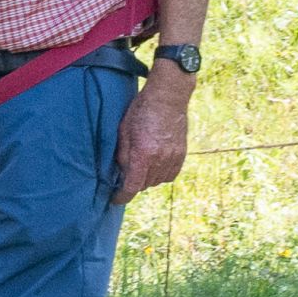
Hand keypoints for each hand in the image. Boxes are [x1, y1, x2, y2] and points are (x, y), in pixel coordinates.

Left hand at [115, 65, 195, 200]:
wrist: (168, 96)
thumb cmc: (142, 110)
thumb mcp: (123, 130)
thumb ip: (122, 155)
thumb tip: (121, 172)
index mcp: (143, 155)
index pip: (132, 187)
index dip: (122, 197)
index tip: (116, 199)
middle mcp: (159, 160)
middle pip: (144, 185)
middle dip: (133, 183)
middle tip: (127, 173)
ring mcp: (173, 157)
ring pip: (157, 181)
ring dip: (148, 179)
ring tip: (142, 166)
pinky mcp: (181, 154)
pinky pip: (170, 175)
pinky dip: (161, 174)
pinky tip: (155, 165)